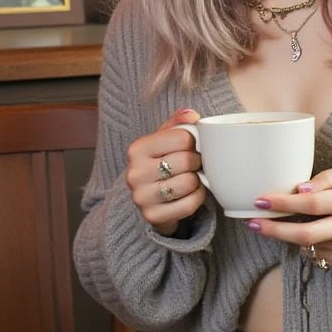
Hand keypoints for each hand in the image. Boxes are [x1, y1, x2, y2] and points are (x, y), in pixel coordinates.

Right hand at [126, 109, 204, 234]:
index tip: (189, 148)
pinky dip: (197, 198)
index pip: (182, 137)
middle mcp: (134, 173)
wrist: (150, 199)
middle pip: (186, 160)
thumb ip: (178, 123)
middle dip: (196, 162)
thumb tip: (192, 115)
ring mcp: (141, 197)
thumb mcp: (165, 139)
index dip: (193, 142)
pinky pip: (189, 204)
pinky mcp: (153, 216)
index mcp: (137, 148)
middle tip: (192, 165)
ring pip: (189, 182)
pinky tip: (189, 194)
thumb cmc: (161, 163)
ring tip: (189, 178)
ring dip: (196, 181)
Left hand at [248, 168, 331, 268]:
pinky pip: (322, 255)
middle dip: (275, 230)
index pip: (312, 203)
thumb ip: (323, 179)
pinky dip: (311, 244)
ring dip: (291, 236)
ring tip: (285, 223)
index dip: (284, 203)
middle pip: (306, 234)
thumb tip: (299, 190)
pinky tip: (315, 233)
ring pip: (311, 246)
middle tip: (252, 223)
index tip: (260, 201)